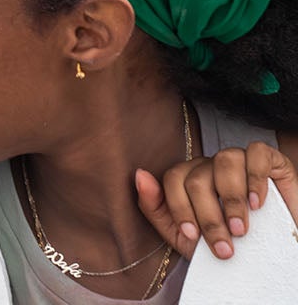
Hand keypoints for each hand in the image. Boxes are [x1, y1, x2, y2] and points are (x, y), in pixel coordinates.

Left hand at [137, 140, 297, 258]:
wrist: (269, 253)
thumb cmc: (225, 242)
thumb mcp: (183, 235)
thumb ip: (156, 208)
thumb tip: (138, 175)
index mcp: (189, 177)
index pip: (173, 179)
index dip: (180, 208)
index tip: (193, 236)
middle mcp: (211, 165)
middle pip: (199, 178)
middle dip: (209, 217)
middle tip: (225, 245)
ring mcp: (239, 159)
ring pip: (225, 161)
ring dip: (232, 199)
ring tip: (241, 229)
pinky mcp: (269, 160)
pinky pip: (257, 155)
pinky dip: (256, 178)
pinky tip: (258, 204)